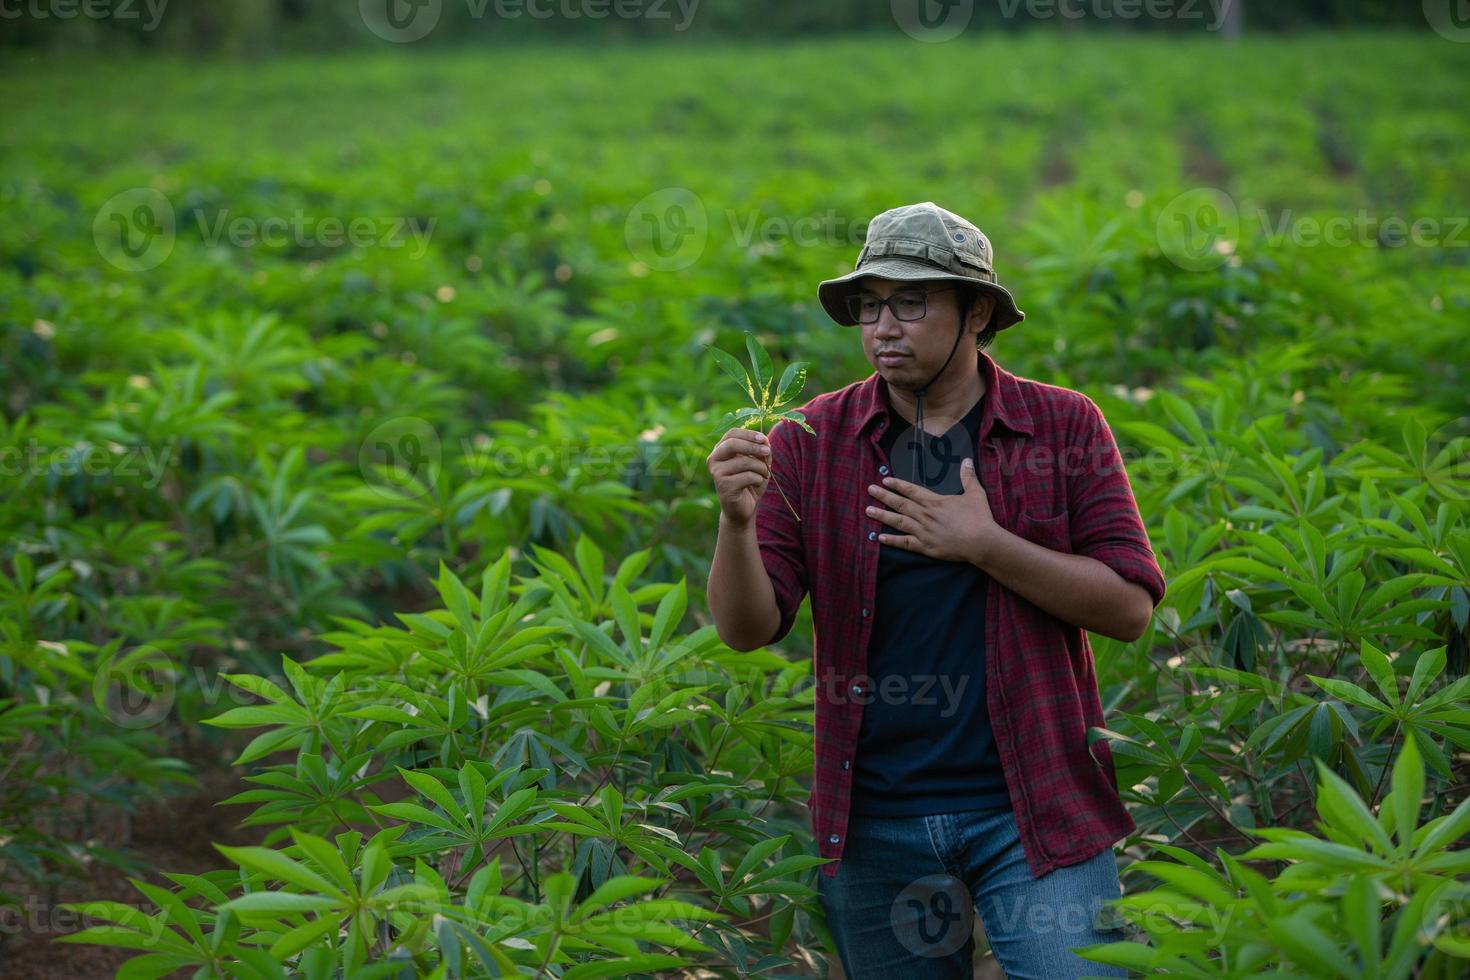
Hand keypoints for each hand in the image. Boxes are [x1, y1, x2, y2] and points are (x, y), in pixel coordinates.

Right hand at [706, 428, 771, 527]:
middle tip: (768, 452)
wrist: (744, 508)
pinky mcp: (723, 486)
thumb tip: (764, 440)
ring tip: (764, 474)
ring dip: (761, 468)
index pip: (732, 433)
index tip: (763, 439)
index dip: (748, 434)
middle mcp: (714, 459)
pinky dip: (758, 479)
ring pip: (744, 461)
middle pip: (732, 444)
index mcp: (720, 450)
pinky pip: (747, 476)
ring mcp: (716, 472)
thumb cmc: (750, 482)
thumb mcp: (758, 463)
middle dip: (753, 447)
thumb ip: (761, 450)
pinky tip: (756, 484)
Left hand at [865, 456, 1001, 563]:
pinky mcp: (925, 547)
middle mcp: (925, 515)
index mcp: (934, 502)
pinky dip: (891, 540)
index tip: (885, 480)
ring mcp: (923, 532)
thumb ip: (968, 477)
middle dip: (883, 496)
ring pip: (898, 522)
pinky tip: (879, 537)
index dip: (897, 484)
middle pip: (900, 504)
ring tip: (868, 510)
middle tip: (869, 490)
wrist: (981, 542)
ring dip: (882, 515)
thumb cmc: (979, 518)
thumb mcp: (975, 494)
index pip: (911, 490)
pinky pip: (904, 543)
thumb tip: (967, 460)